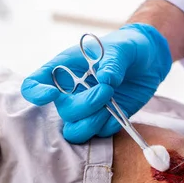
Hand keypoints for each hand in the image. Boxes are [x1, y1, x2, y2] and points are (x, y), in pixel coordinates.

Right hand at [21, 23, 171, 142]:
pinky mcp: (103, 121)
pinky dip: (109, 126)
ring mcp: (86, 110)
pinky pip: (99, 135)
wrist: (149, 61)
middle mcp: (69, 92)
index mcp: (63, 69)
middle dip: (86, 105)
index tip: (52, 94)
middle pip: (64, 111)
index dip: (36, 93)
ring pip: (75, 131)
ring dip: (93, 123)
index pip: (34, 84)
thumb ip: (113, 62)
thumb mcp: (122, 48)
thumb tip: (106, 80)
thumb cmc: (127, 48)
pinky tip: (120, 111)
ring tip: (111, 106)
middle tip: (107, 90)